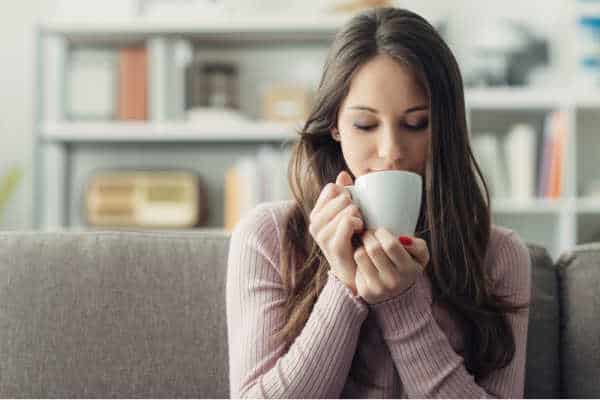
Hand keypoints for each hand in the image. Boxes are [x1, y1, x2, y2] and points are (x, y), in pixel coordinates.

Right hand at [309, 171, 364, 293]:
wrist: (354, 273)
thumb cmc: (354, 241)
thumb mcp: (348, 215)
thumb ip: (345, 194)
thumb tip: (343, 174)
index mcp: (317, 214)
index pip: (331, 188)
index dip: (347, 194)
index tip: (353, 208)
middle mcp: (315, 224)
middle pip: (341, 196)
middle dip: (355, 205)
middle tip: (358, 221)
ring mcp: (321, 235)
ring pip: (346, 208)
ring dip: (359, 216)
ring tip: (360, 228)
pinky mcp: (332, 245)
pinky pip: (348, 221)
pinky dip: (358, 224)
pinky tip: (360, 231)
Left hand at [354, 228, 429, 303]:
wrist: (398, 295)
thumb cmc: (406, 267)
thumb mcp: (420, 256)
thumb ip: (418, 245)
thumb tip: (402, 239)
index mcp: (409, 269)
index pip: (391, 245)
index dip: (382, 233)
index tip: (380, 231)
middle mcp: (394, 281)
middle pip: (373, 248)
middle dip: (369, 236)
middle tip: (370, 235)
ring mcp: (378, 287)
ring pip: (360, 255)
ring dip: (362, 246)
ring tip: (367, 246)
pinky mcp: (365, 291)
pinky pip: (355, 266)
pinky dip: (359, 259)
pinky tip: (365, 259)